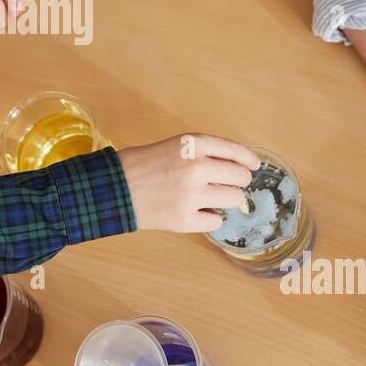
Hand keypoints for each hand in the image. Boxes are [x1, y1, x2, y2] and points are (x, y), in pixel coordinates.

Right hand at [117, 134, 261, 232]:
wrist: (113, 188)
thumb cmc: (142, 164)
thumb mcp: (175, 145)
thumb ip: (205, 152)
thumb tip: (240, 166)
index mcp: (194, 144)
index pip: (236, 152)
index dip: (249, 161)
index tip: (253, 166)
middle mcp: (196, 167)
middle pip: (240, 178)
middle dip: (236, 182)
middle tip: (223, 185)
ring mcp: (192, 195)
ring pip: (234, 200)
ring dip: (224, 200)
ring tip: (206, 198)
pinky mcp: (185, 219)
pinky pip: (216, 221)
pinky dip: (209, 218)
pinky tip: (194, 212)